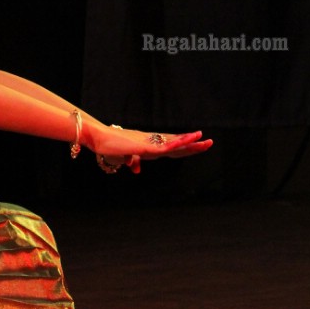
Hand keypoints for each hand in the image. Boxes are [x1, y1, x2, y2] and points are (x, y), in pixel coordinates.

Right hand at [89, 125, 212, 173]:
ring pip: (172, 144)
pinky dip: (173, 144)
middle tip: (210, 142)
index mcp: (150, 146)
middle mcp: (152, 143)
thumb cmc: (110, 147)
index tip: (200, 145)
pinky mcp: (143, 147)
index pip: (173, 148)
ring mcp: (148, 144)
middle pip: (177, 145)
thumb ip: (132, 162)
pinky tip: (183, 143)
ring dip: (187, 142)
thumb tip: (136, 169)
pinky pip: (161, 147)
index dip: (186, 147)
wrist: (99, 140)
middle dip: (193, 145)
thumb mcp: (124, 157)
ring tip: (202, 138)